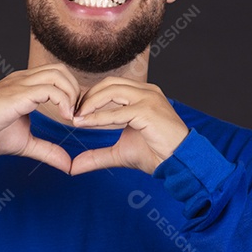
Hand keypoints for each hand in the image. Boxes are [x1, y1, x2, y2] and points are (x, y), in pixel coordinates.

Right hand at [0, 64, 79, 173]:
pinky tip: (64, 117)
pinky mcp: (19, 93)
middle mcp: (23, 79)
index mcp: (23, 85)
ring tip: (71, 116)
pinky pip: (50, 89)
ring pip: (58, 74)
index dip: (70, 92)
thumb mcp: (26, 144)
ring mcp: (21, 83)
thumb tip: (68, 165)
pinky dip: (63, 101)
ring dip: (71, 94)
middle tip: (76, 114)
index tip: (73, 116)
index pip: (56, 75)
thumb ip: (48, 150)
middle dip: (75, 90)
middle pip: (60, 70)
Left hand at [70, 78, 188, 175]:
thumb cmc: (155, 155)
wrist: (179, 163)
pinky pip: (118, 112)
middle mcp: (147, 91)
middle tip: (71, 113)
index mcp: (143, 94)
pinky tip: (84, 124)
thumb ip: (97, 156)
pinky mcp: (148, 111)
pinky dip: (98, 118)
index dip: (91, 97)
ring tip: (76, 118)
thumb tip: (73, 167)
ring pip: (111, 91)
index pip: (111, 86)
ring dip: (90, 104)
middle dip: (87, 97)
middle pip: (109, 83)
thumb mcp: (119, 153)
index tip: (75, 113)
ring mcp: (149, 99)